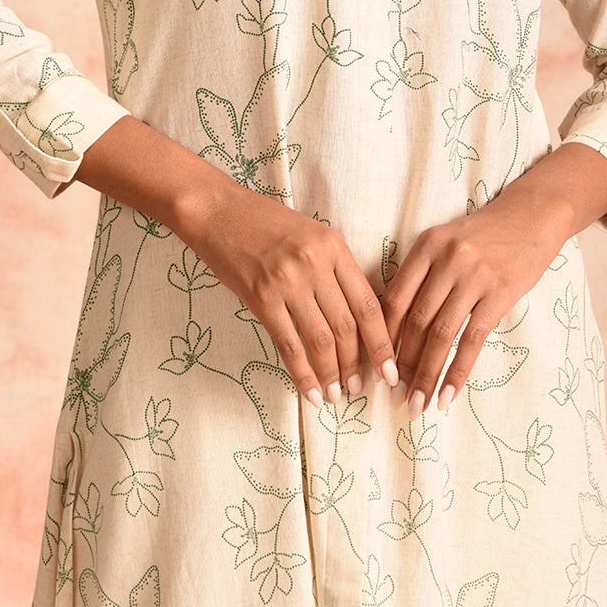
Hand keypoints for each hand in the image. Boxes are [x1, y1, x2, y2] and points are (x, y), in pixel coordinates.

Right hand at [77, 116, 398, 407]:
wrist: (217, 211)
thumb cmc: (266, 222)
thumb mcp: (312, 235)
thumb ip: (336, 269)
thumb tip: (359, 318)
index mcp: (334, 246)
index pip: (368, 303)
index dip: (382, 342)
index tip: (389, 369)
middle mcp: (314, 263)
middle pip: (346, 326)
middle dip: (356, 364)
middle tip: (359, 387)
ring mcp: (287, 281)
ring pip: (320, 339)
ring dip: (331, 374)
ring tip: (336, 395)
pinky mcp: (261, 297)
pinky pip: (288, 344)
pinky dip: (302, 374)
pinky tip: (310, 392)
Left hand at [380, 143, 606, 417]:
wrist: (532, 215)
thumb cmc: (484, 234)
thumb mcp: (446, 241)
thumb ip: (422, 275)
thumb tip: (395, 329)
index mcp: (426, 246)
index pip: (394, 299)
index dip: (382, 338)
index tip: (377, 369)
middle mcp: (447, 260)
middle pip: (415, 322)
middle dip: (402, 366)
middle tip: (394, 398)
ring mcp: (474, 277)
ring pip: (441, 335)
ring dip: (426, 376)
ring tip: (417, 405)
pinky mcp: (500, 293)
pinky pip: (472, 340)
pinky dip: (457, 371)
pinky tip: (448, 395)